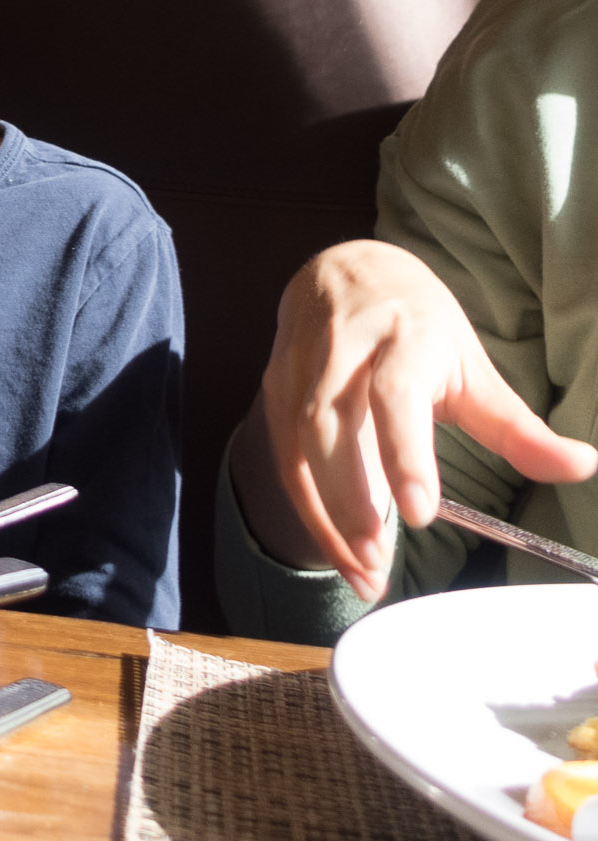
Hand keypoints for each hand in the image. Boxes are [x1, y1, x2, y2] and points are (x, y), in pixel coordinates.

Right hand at [242, 239, 597, 598]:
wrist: (344, 271)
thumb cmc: (414, 324)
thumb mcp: (472, 365)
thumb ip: (516, 426)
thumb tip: (578, 466)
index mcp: (401, 339)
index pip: (395, 397)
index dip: (402, 455)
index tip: (419, 511)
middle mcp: (340, 352)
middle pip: (331, 429)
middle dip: (350, 500)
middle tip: (380, 559)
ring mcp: (298, 372)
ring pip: (298, 449)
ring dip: (326, 515)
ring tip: (363, 569)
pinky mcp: (273, 393)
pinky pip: (284, 459)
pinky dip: (310, 509)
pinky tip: (340, 548)